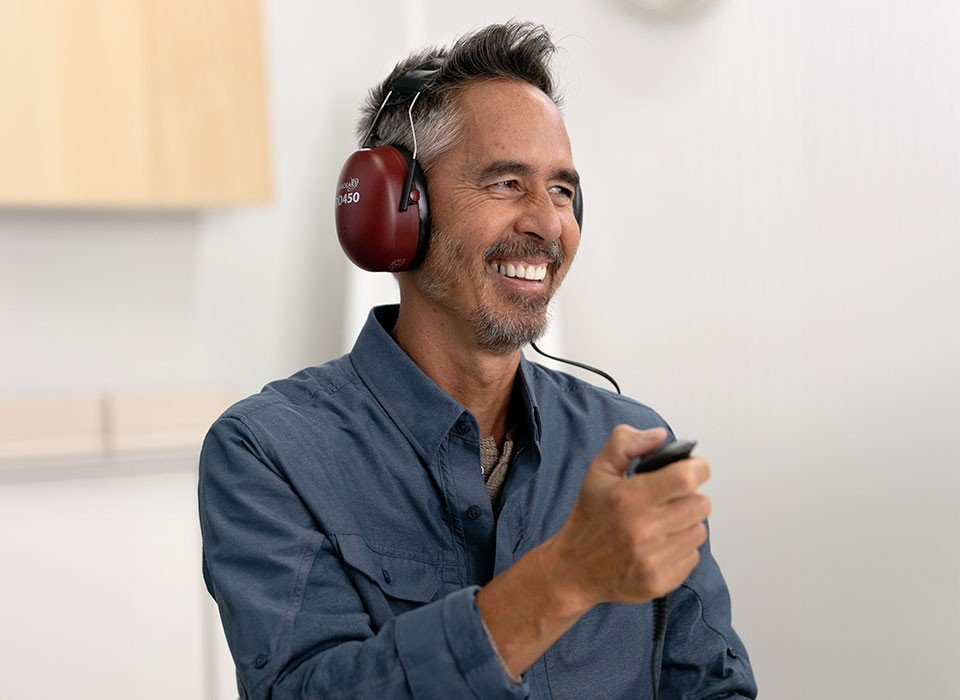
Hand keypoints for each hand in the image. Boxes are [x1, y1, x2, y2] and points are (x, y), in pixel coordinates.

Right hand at [543, 425, 710, 608]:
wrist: (573, 569)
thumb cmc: (589, 518)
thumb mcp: (598, 471)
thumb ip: (626, 443)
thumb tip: (659, 436)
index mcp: (629, 498)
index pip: (687, 478)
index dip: (697, 469)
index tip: (692, 469)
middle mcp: (643, 530)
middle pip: (701, 504)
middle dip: (689, 497)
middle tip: (670, 498)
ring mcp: (652, 559)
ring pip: (699, 531)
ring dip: (685, 524)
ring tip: (661, 523)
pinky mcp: (659, 582)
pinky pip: (692, 557)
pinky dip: (680, 549)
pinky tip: (659, 545)